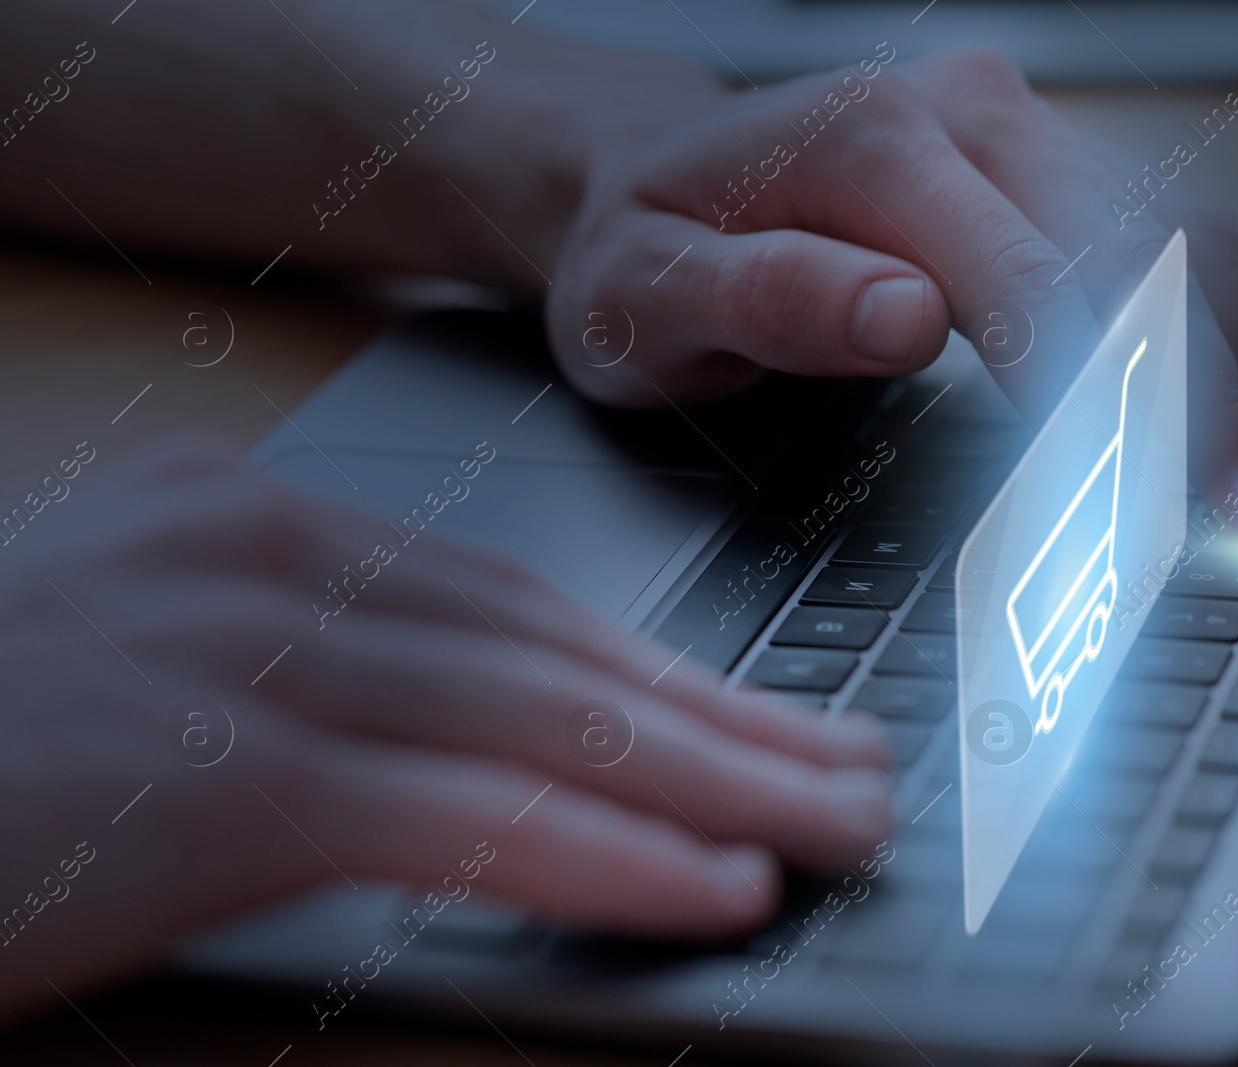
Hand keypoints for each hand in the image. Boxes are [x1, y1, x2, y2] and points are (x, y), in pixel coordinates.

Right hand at [0, 435, 889, 1020]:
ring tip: (830, 828)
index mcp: (255, 526)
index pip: (513, 600)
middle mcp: (260, 558)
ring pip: (535, 720)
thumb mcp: (150, 674)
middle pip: (553, 647)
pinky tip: (709, 893)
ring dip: (706, 783)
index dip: (660, 672)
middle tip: (852, 767)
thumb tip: (473, 748)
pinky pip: (452, 819)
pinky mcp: (205, 776)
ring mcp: (236, 654)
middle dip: (722, 719)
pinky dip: (597, 857)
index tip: (767, 721)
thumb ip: (311, 683)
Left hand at [543, 46, 1237, 537]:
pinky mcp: (1046, 163)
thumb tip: (911, 318)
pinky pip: (1171, 238)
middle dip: (1211, 402)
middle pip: (1138, 252)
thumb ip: (766, 303)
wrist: (647, 177)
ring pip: (1185, 237)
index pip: (1029, 283)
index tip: (1147, 521)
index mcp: (874, 140)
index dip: (1100, 406)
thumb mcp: (647, 296)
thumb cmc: (639, 251)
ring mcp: (1018, 127)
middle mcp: (967, 111)